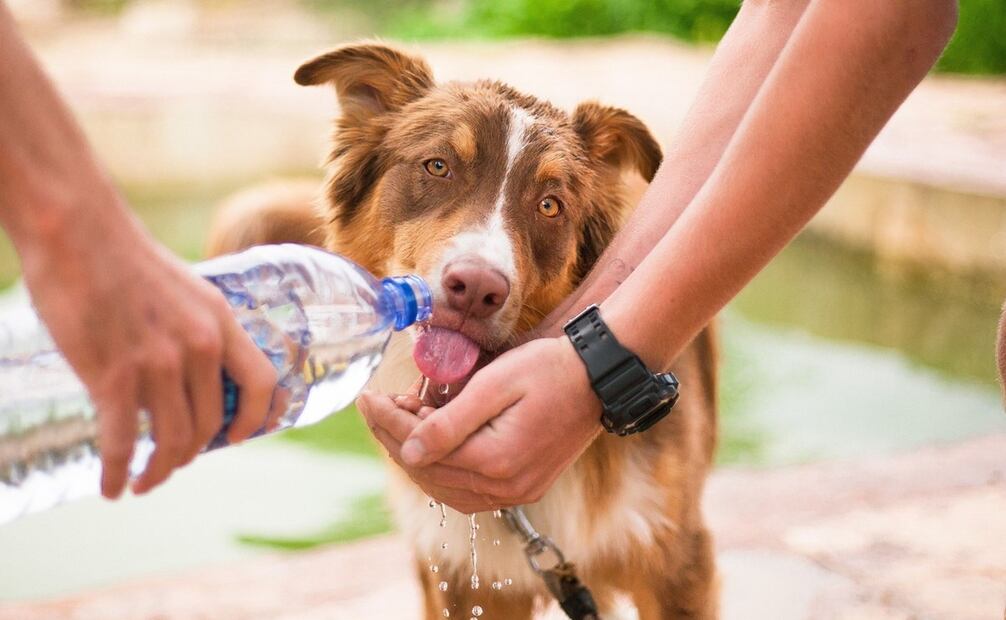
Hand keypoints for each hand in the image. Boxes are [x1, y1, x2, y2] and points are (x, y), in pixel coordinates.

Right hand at [18, 198, 278, 498]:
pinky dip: (118, 473)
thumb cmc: (125, 258)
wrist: (77, 232)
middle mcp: (199, 346)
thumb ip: (196, 328)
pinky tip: (111, 487)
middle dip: (192, 453)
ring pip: (172, 440)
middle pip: (210, 423)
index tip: (238, 438)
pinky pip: (123, 443)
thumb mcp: (186, 289)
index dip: (256, 418)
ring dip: (159, 471)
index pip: (261, 382)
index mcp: (220, 321)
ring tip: (144, 481)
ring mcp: (158, 363)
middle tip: (171, 463)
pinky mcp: (113, 376)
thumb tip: (193, 370)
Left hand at [358, 336, 601, 512]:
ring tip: (402, 419)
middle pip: (429, 472)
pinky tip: (431, 445)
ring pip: (445, 487)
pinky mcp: (524, 488)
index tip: (367, 397)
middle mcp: (505, 488)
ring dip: (416, 456)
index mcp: (496, 461)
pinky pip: (468, 491)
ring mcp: (517, 493)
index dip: (388, 422)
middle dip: (395, 438)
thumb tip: (407, 451)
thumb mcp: (495, 384)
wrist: (598, 378)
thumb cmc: (549, 369)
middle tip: (379, 405)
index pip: (421, 450)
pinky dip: (442, 470)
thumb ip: (449, 422)